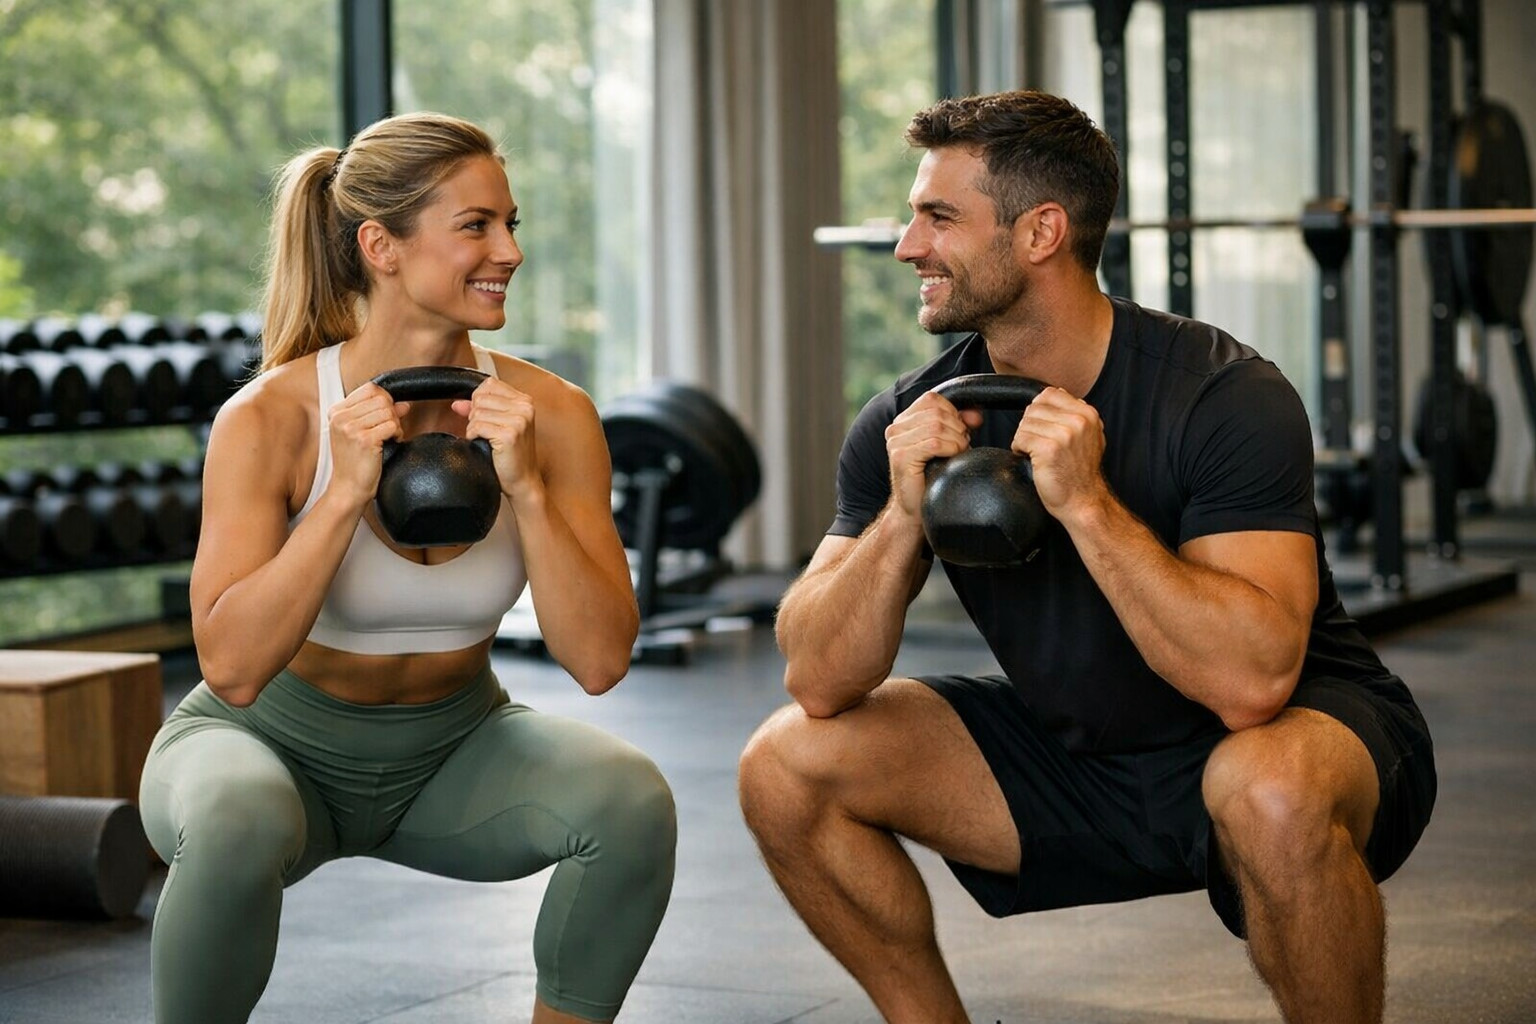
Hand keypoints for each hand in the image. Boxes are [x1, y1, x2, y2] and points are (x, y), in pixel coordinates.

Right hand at [327, 383, 409, 506]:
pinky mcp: (364, 440)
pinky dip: (397, 434)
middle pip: (382, 399)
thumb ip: (378, 414)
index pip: (370, 389)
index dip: (386, 399)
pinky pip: (392, 426)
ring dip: (395, 425)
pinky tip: (390, 443)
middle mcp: (341, 418)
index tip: (387, 414)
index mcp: (337, 412)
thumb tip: (403, 404)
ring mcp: (351, 428)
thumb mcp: (360, 433)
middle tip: (389, 430)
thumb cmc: (354, 463)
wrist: (348, 488)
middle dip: (392, 414)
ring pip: (388, 411)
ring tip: (388, 438)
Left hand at [453, 377, 539, 497]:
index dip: (479, 399)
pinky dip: (474, 437)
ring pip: (477, 412)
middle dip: (476, 415)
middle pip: (481, 397)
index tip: (483, 415)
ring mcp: (518, 420)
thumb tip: (457, 403)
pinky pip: (476, 426)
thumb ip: (479, 410)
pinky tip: (486, 445)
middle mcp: (524, 407)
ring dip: (475, 428)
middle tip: (487, 432)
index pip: (490, 384)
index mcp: (525, 401)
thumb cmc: (512, 455)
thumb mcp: (499, 426)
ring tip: (488, 439)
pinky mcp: (509, 434)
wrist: (523, 480)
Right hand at [885, 391, 983, 520]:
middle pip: (937, 411)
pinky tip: (951, 459)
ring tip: (957, 453)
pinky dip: (950, 449)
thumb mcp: (948, 444)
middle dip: (957, 427)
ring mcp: (895, 442)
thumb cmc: (931, 477)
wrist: (915, 509)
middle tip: (961, 446)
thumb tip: (976, 413)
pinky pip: (934, 443)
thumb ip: (959, 424)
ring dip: (956, 440)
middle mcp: (895, 428)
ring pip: (937, 426)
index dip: (953, 411)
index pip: (932, 399)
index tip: (962, 430)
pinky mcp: (901, 457)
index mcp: (903, 421)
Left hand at [1011, 386, 1108, 520]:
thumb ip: (1074, 414)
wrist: (1083, 501)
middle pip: (1034, 408)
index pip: (1049, 394)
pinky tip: (1031, 459)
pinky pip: (1020, 438)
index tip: (1042, 428)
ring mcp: (1064, 434)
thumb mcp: (1088, 436)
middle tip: (1038, 444)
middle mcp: (1078, 421)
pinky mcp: (1049, 448)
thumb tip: (1055, 393)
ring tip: (1036, 453)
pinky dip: (1019, 449)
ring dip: (1024, 439)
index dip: (1039, 411)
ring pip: (1025, 423)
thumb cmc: (1080, 472)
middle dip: (1030, 426)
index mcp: (1087, 414)